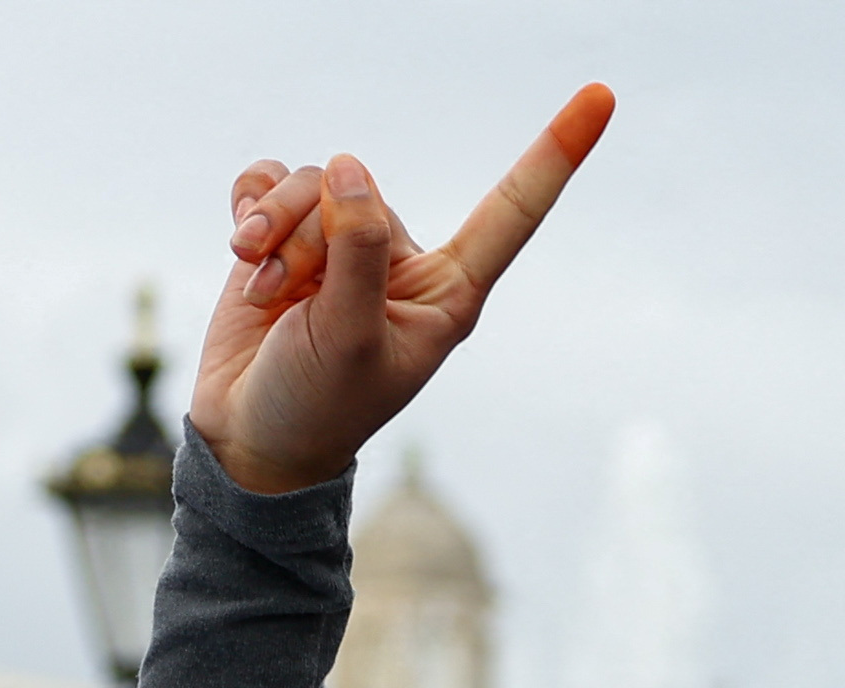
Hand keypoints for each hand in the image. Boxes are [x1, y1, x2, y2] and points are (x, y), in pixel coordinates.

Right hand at [194, 88, 615, 498]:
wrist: (248, 435)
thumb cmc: (315, 405)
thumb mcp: (347, 338)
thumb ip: (357, 251)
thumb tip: (349, 169)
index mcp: (447, 292)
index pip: (512, 212)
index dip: (555, 153)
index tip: (604, 95)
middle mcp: (399, 261)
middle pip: (361, 190)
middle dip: (310, 231)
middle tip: (288, 294)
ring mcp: (343, 246)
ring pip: (312, 183)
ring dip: (273, 227)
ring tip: (261, 282)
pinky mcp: (289, 238)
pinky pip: (272, 181)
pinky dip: (250, 204)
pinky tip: (241, 243)